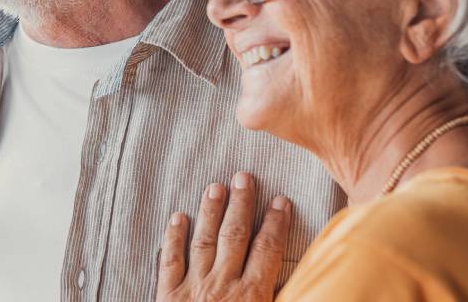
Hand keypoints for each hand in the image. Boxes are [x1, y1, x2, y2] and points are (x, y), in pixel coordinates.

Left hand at [154, 172, 291, 301]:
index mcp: (252, 296)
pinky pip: (171, 261)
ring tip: (214, 187)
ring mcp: (193, 288)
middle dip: (240, 205)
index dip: (275, 224)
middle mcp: (222, 285)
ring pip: (203, 241)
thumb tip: (299, 282)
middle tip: (242, 178)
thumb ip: (281, 297)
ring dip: (210, 212)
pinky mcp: (169, 296)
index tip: (280, 201)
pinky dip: (173, 238)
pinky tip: (177, 217)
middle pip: (234, 236)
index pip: (267, 250)